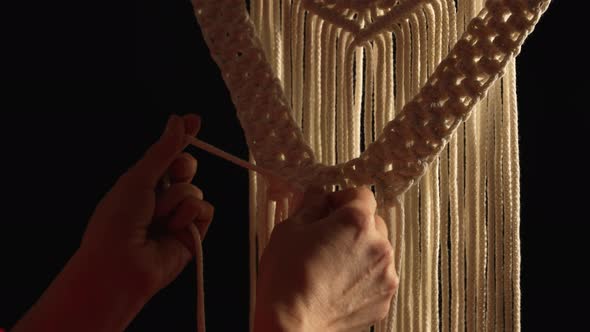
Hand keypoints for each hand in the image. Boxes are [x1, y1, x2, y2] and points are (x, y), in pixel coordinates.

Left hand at [79, 114, 213, 299]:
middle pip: (187, 170)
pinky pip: (206, 210)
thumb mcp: (138, 178)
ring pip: (195, 191)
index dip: (182, 138)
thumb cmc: (118, 220)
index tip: (195, 120)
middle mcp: (162, 199)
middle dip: (182, 168)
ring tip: (157, 219)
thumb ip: (164, 151)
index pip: (169, 156)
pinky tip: (173, 228)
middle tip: (174, 174)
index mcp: (144, 184)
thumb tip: (178, 120)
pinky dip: (189, 216)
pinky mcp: (194, 234)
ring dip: (176, 201)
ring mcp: (178, 217)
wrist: (120, 264)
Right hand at [254, 187, 398, 330]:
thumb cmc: (286, 279)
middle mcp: (378, 245)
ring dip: (360, 252)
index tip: (328, 210)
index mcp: (356, 221)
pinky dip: (363, 277)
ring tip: (331, 267)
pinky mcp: (384, 298)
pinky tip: (338, 285)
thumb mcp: (289, 229)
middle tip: (327, 239)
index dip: (342, 199)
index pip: (362, 194)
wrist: (291, 325)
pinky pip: (377, 277)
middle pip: (373, 222)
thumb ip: (310, 205)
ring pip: (377, 251)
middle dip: (353, 226)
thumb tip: (318, 194)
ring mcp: (385, 274)